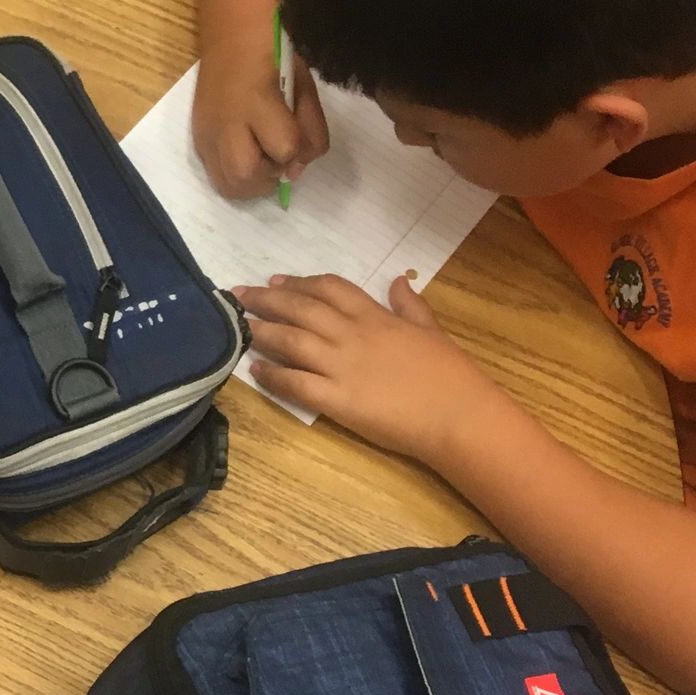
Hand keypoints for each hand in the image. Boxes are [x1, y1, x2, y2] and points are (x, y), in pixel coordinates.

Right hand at [191, 44, 330, 200]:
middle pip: (246, 175)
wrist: (231, 34)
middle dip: (270, 175)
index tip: (298, 135)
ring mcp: (207, 132)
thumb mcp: (304, 86)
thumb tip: (297, 169)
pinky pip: (215, 175)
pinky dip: (234, 176)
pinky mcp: (198, 138)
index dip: (298, 149)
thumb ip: (310, 129)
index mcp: (258, 99)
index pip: (285, 148)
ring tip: (261, 162)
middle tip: (277, 156)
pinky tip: (244, 155)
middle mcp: (227, 121)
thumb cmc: (275, 53)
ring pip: (227, 184)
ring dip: (252, 183)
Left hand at [234, 273, 499, 460]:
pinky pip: (295, 383)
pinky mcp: (337, 399)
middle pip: (301, 309)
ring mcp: (342, 366)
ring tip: (238, 326)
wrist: (457, 414)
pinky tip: (254, 371)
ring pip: (291, 341)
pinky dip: (271, 376)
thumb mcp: (432, 329)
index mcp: (376, 317)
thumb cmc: (450, 374)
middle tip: (239, 295)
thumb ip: (409, 305)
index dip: (299, 282)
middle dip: (266, 299)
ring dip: (261, 331)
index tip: (276, 280)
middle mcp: (353, 335)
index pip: (329, 289)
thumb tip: (398, 280)